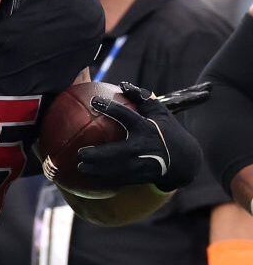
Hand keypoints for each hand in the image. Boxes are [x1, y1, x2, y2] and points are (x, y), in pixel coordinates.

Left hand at [79, 82, 202, 191]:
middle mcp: (146, 147)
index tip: (94, 101)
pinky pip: (121, 180)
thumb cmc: (167, 131)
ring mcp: (145, 165)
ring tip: (79, 167)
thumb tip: (122, 84)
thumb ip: (141, 98)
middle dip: (100, 154)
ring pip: (119, 170)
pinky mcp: (144, 177)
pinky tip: (89, 177)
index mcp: (147, 128)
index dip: (111, 108)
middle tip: (80, 152)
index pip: (128, 116)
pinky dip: (105, 180)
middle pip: (120, 152)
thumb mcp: (159, 112)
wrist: (186, 160)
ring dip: (98, 170)